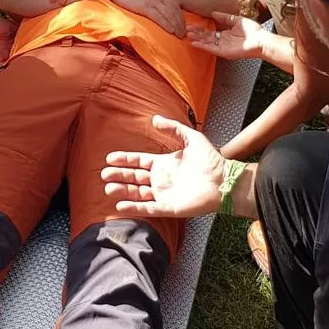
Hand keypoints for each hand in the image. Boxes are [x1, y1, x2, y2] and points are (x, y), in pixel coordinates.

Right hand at [101, 114, 223, 217]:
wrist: (224, 181)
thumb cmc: (211, 160)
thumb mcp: (191, 138)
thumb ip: (173, 128)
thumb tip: (154, 119)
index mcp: (164, 164)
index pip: (139, 162)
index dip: (124, 160)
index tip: (110, 158)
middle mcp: (161, 180)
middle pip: (134, 178)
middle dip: (119, 176)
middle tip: (104, 174)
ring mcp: (164, 194)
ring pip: (137, 194)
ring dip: (122, 192)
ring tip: (108, 189)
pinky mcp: (169, 207)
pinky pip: (148, 209)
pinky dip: (134, 208)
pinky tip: (120, 206)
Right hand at [102, 0, 184, 36]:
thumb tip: (164, 0)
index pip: (176, 3)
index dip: (181, 15)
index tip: (183, 24)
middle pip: (175, 10)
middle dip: (181, 23)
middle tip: (184, 32)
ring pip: (170, 15)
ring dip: (176, 26)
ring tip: (180, 35)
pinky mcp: (146, 6)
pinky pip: (160, 18)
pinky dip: (167, 25)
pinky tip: (171, 31)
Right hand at [187, 10, 267, 60]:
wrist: (261, 40)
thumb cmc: (253, 31)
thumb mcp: (236, 20)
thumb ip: (224, 17)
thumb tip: (212, 13)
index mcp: (224, 34)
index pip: (209, 31)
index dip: (200, 28)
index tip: (192, 24)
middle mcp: (222, 41)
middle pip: (205, 37)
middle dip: (196, 33)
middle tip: (186, 29)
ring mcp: (222, 47)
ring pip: (206, 42)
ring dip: (197, 39)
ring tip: (187, 34)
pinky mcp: (224, 52)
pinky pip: (211, 49)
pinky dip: (202, 46)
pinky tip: (194, 43)